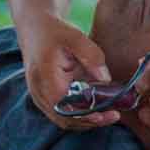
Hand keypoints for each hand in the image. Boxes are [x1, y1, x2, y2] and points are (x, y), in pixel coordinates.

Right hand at [19, 16, 120, 130]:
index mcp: (44, 77)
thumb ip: (91, 56)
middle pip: (64, 119)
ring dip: (86, 120)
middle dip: (90, 121)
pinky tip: (97, 108)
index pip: (63, 107)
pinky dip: (80, 114)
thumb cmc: (55, 31)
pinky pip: (63, 113)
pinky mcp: (45, 98)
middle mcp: (39, 91)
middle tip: (114, 115)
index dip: (84, 116)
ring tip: (109, 113)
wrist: (35, 29)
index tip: (104, 114)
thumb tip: (106, 79)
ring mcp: (40, 97)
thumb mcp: (75, 37)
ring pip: (64, 119)